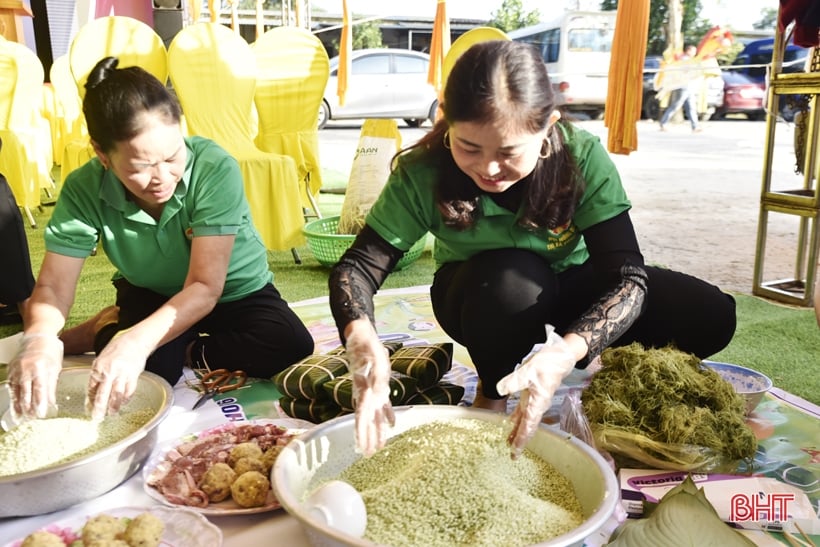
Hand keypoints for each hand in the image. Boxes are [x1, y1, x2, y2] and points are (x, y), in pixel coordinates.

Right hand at [7, 333, 63, 419]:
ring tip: (21, 418)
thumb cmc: (50, 350)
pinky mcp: (11, 370)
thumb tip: (51, 402)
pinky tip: (15, 407)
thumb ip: (52, 385)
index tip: (41, 414)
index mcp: (40, 368)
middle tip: (31, 419)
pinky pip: (11, 387)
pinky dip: (14, 398)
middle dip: (28, 407)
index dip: (40, 403)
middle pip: (26, 392)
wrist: (37, 336)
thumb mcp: (56, 367)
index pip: (40, 390)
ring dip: (19, 405)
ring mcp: (17, 370)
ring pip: (16, 391)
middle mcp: (26, 369)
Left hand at [85, 329, 148, 420]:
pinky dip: (125, 398)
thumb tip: (94, 391)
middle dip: (99, 408)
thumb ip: (98, 374)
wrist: (135, 341)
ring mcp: (122, 374)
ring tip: (111, 413)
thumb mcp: (102, 359)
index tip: (89, 408)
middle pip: (103, 394)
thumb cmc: (117, 349)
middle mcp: (109, 371)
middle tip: (96, 417)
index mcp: (98, 367)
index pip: (92, 387)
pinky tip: (122, 402)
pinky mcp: (133, 375)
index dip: (90, 400)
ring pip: (116, 395)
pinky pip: (129, 391)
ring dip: (113, 406)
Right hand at [345, 321, 394, 455]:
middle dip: (367, 438)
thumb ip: (374, 373)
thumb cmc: (365, 346)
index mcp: (363, 389)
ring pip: (375, 416)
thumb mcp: (372, 357)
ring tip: (378, 448)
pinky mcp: (379, 387)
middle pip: (366, 420)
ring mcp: (372, 392)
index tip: (360, 444)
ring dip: (377, 431)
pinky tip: (392, 426)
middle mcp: (366, 394)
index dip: (360, 431)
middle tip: (367, 455)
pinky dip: (388, 416)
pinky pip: (383, 405)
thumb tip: (376, 388)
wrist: (360, 337)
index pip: (360, 415)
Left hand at [496, 325, 576, 457]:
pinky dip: (517, 418)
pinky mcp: (531, 395)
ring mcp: (534, 401)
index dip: (521, 439)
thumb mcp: (529, 370)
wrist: (560, 356)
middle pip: (527, 427)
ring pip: (524, 420)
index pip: (528, 425)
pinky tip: (510, 423)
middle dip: (520, 441)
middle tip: (513, 456)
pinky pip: (523, 411)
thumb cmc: (548, 363)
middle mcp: (537, 405)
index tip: (515, 452)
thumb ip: (514, 381)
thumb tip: (500, 390)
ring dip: (517, 431)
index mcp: (538, 402)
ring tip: (508, 443)